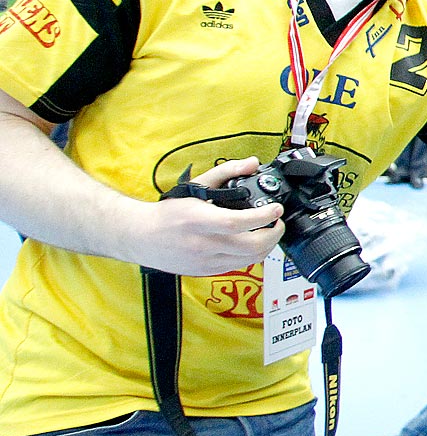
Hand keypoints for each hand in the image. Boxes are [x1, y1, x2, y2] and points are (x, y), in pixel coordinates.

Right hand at [129, 157, 284, 275]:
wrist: (141, 237)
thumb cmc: (169, 212)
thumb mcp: (196, 186)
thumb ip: (226, 172)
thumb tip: (252, 163)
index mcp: (198, 220)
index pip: (236, 222)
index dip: (262, 217)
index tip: (276, 209)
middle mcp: (202, 244)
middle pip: (251, 246)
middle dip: (274, 234)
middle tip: (277, 222)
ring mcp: (205, 261)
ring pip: (250, 259)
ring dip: (267, 246)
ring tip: (268, 231)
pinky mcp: (206, 272)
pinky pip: (239, 266)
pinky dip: (252, 255)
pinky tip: (252, 243)